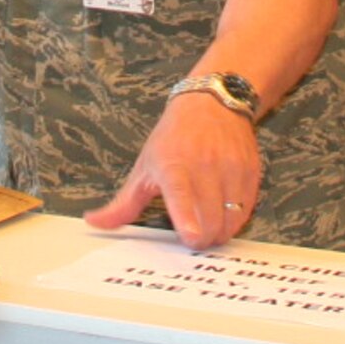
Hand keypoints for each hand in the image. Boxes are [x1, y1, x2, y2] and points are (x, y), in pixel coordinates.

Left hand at [83, 92, 260, 251]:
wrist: (211, 103)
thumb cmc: (173, 139)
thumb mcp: (144, 167)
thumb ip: (123, 203)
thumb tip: (94, 223)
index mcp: (173, 166)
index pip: (181, 195)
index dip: (187, 219)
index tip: (190, 237)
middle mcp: (204, 166)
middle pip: (210, 220)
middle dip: (201, 239)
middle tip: (191, 235)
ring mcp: (230, 169)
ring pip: (230, 221)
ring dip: (219, 233)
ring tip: (206, 224)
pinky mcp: (250, 173)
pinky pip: (245, 212)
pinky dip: (234, 222)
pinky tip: (222, 213)